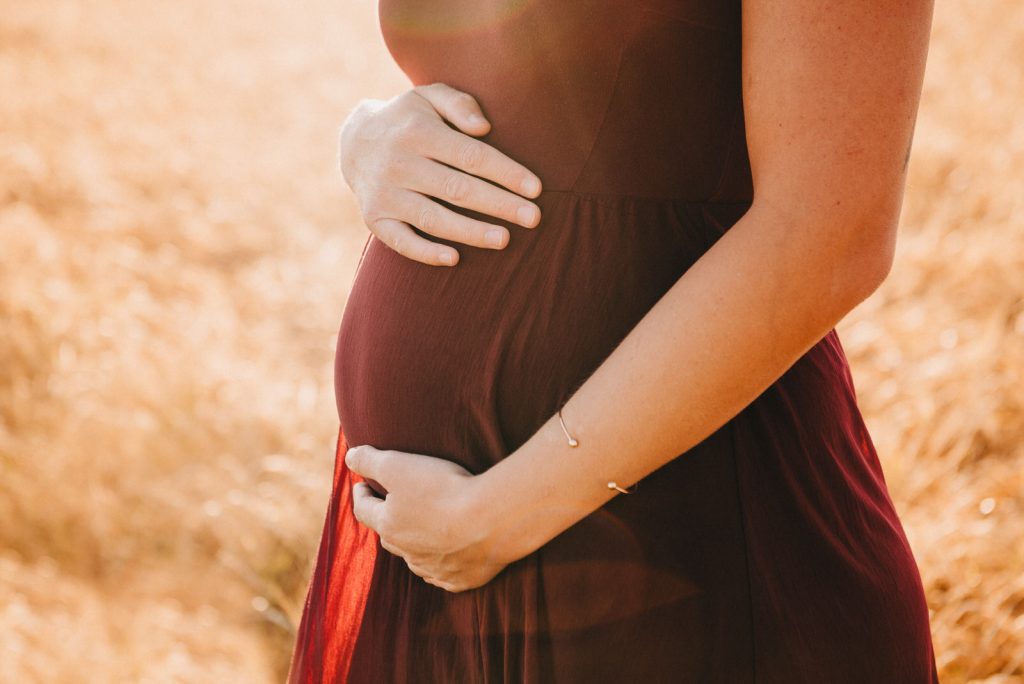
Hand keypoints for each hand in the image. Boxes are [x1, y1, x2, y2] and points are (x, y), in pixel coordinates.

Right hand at [338, 82, 543, 266]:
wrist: (354, 142)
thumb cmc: (408, 120)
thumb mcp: (429, 97)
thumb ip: (459, 104)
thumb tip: (484, 128)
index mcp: (418, 132)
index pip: (471, 156)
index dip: (506, 173)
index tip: (536, 189)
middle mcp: (399, 164)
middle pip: (458, 189)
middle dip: (500, 205)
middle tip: (534, 218)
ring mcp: (385, 194)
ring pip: (434, 218)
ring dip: (471, 232)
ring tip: (505, 239)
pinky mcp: (374, 218)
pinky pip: (400, 241)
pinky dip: (426, 252)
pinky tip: (454, 258)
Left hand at [344, 444, 512, 592]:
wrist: (492, 521)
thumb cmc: (444, 490)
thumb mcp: (398, 465)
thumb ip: (369, 460)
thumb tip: (349, 458)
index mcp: (389, 526)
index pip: (363, 510)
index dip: (361, 494)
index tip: (362, 485)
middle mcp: (407, 553)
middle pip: (388, 536)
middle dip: (386, 519)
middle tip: (391, 505)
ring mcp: (435, 570)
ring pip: (415, 558)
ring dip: (414, 544)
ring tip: (422, 528)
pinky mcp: (460, 580)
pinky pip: (444, 574)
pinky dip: (442, 564)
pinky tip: (449, 554)